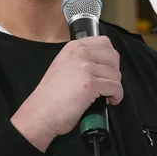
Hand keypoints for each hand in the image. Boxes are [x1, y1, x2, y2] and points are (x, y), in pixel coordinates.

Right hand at [11, 36, 122, 151]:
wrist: (40, 113)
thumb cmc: (51, 96)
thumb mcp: (63, 66)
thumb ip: (81, 59)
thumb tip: (103, 63)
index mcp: (73, 48)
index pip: (104, 42)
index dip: (110, 59)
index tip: (105, 70)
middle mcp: (79, 53)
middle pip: (113, 57)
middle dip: (114, 72)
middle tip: (106, 84)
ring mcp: (85, 68)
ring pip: (116, 74)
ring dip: (114, 87)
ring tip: (103, 95)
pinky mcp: (90, 84)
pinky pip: (116, 87)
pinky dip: (116, 96)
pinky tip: (108, 101)